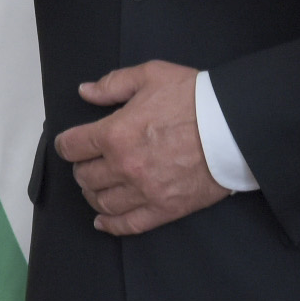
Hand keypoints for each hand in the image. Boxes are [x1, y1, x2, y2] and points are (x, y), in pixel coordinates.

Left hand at [55, 59, 230, 234]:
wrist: (234, 126)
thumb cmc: (194, 98)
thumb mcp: (151, 75)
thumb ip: (113, 84)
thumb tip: (85, 92)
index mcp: (115, 133)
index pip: (72, 147)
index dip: (66, 144)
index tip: (68, 144)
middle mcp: (124, 166)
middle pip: (85, 177)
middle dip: (82, 168)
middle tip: (88, 163)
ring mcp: (144, 191)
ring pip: (102, 202)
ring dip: (93, 195)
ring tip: (97, 187)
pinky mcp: (164, 209)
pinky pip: (128, 224)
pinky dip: (111, 225)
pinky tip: (102, 221)